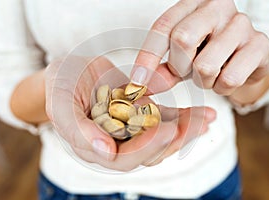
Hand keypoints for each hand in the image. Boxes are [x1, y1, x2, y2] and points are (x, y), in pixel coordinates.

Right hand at [45, 56, 215, 170]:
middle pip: (150, 151)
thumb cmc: (60, 85)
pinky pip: (165, 117)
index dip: (146, 149)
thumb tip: (104, 153)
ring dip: (186, 129)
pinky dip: (184, 116)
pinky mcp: (141, 111)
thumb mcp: (61, 104)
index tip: (167, 131)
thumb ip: (77, 131)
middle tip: (199, 124)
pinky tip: (203, 113)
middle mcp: (116, 141)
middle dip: (176, 139)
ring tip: (207, 118)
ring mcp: (131, 127)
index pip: (124, 158)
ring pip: (162, 136)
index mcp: (96, 145)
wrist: (70, 70)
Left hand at [131, 0, 268, 98]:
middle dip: (180, 67)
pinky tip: (226, 77)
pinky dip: (222, 88)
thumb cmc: (209, 52)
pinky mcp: (259, 44)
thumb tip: (143, 84)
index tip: (137, 81)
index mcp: (192, 5)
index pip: (163, 27)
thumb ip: (163, 70)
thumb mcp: (182, 58)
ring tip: (210, 74)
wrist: (245, 57)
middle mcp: (216, 8)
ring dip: (203, 81)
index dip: (147, 57)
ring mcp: (240, 24)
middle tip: (188, 70)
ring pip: (205, 66)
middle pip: (182, 39)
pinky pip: (229, 79)